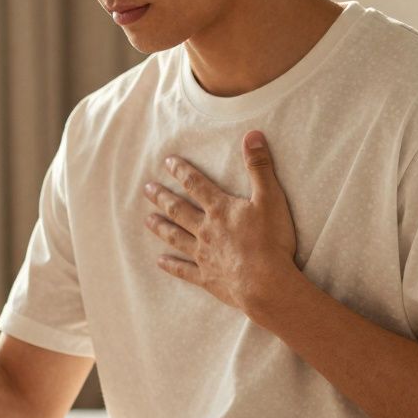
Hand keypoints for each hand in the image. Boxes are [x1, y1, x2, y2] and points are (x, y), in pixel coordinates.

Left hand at [142, 130, 298, 312]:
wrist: (265, 283)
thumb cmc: (271, 241)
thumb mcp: (271, 198)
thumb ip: (259, 166)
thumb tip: (252, 134)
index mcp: (220, 209)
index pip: (196, 184)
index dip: (182, 171)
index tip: (168, 162)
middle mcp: (206, 230)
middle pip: (179, 210)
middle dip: (162, 197)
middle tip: (147, 189)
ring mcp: (204, 254)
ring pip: (176, 237)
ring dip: (161, 227)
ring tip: (147, 220)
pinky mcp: (207, 277)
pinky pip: (184, 270)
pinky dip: (172, 265)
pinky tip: (160, 262)